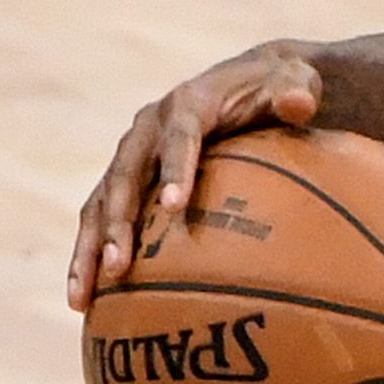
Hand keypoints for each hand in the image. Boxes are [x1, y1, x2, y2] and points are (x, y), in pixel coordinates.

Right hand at [70, 42, 319, 305]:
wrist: (248, 81)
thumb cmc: (278, 88)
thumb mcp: (294, 82)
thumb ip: (296, 93)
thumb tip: (300, 105)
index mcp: (187, 105)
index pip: (180, 137)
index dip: (175, 169)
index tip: (174, 206)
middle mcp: (148, 130)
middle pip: (125, 177)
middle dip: (118, 222)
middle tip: (118, 267)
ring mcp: (132, 156)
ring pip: (99, 204)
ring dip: (90, 249)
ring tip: (83, 297)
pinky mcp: (127, 179)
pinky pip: (100, 219)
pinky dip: (91, 255)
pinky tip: (87, 301)